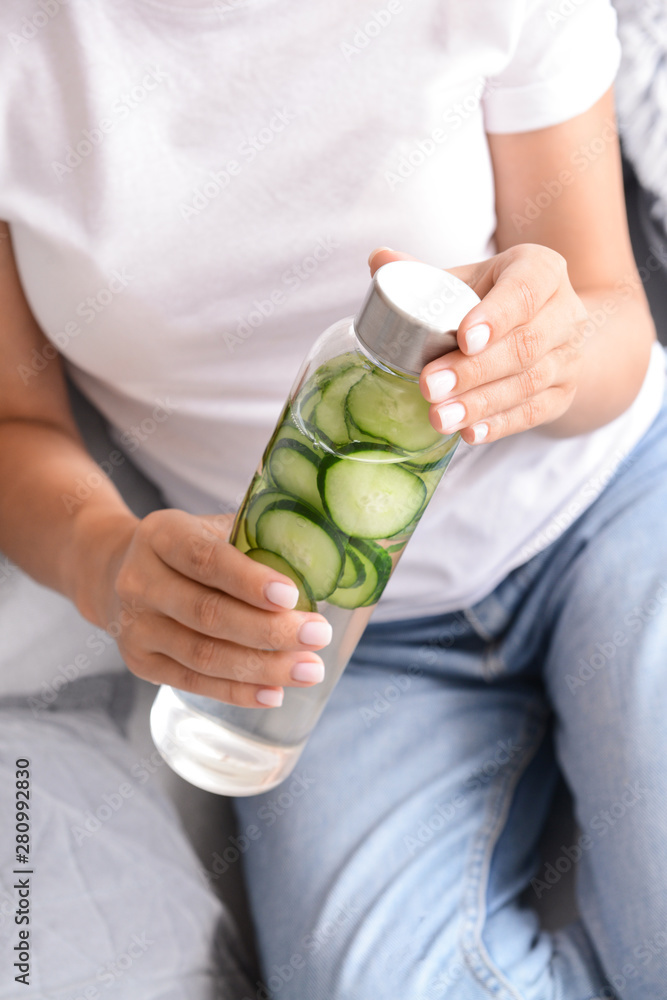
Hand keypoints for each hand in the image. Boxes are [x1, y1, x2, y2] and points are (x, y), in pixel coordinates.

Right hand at [98, 510, 331, 706]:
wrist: (114, 573)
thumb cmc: (187, 549)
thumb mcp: (209, 528)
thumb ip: (254, 540)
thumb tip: (320, 562)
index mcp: (161, 535)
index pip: (205, 559)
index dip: (248, 580)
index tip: (292, 596)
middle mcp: (139, 581)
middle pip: (208, 614)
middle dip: (269, 630)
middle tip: (318, 635)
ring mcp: (136, 627)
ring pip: (203, 655)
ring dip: (262, 667)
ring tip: (309, 669)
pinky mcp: (140, 663)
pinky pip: (194, 682)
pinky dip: (237, 691)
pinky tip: (274, 692)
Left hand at [369, 244, 588, 443]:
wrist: (543, 326)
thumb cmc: (492, 298)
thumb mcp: (465, 279)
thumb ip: (423, 272)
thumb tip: (379, 259)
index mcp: (541, 270)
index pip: (524, 291)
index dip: (496, 316)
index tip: (463, 338)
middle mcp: (564, 311)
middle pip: (525, 344)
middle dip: (474, 371)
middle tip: (430, 387)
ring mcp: (568, 355)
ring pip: (528, 383)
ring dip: (481, 404)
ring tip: (439, 417)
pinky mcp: (564, 392)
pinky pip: (534, 412)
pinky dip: (500, 425)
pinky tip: (469, 433)